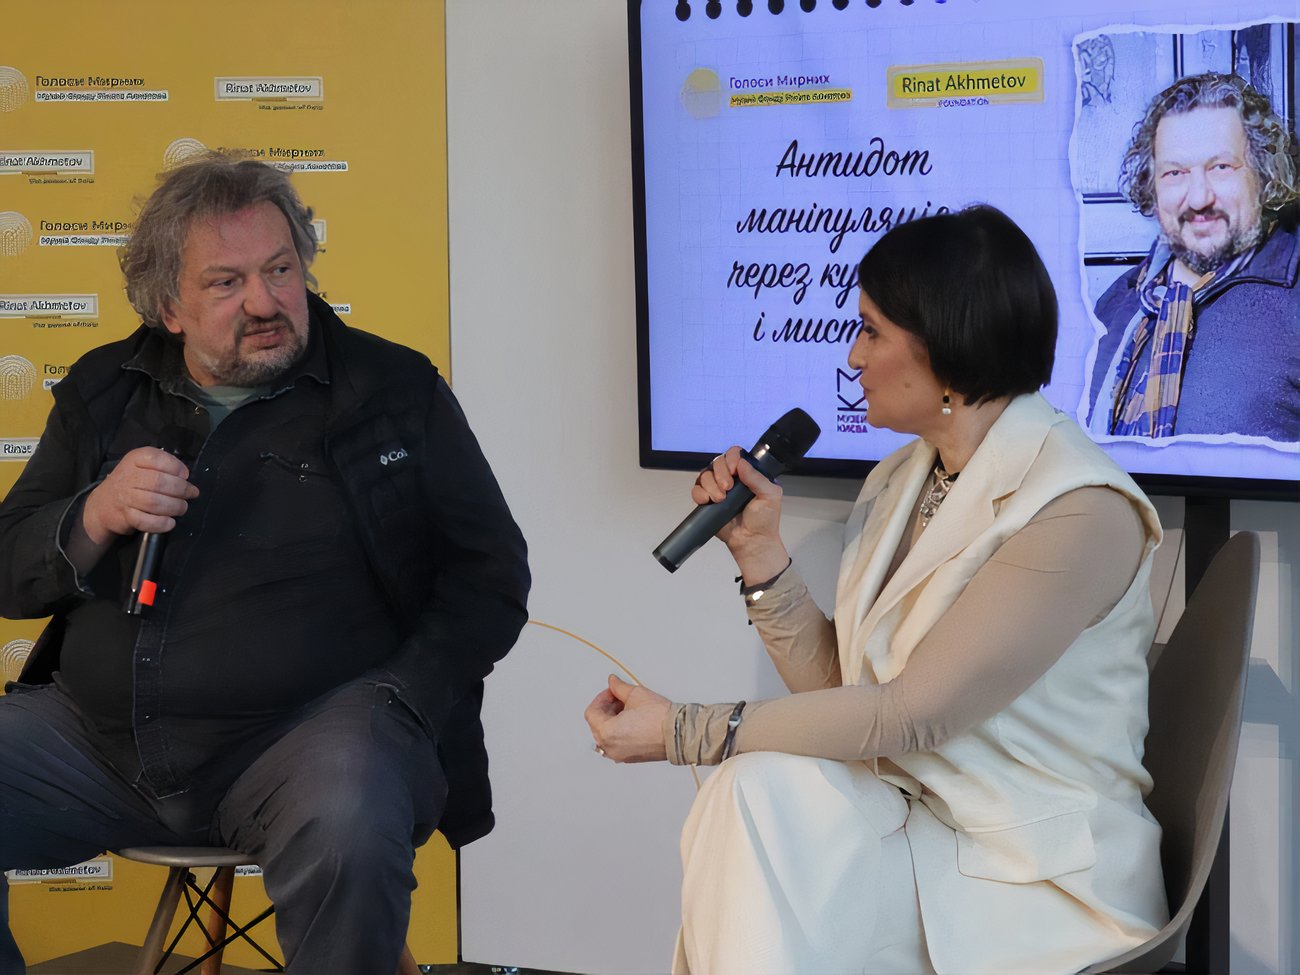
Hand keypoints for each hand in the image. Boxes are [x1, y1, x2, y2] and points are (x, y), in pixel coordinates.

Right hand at [80, 447, 198, 545]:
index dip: (175, 467)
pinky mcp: (125, 516)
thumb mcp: (142, 465)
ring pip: (154, 502)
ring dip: (174, 507)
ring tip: (182, 508)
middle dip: (181, 489)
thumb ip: (163, 465)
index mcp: (134, 459)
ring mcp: (125, 497)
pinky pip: (145, 521)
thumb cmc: (130, 483)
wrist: (102, 505)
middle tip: (191, 494)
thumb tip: (185, 475)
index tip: (185, 476)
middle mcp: (128, 476)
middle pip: (159, 482)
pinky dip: (161, 523)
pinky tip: (170, 522)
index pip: (156, 458)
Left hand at [585, 674, 670, 762]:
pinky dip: (619, 732)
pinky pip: (617, 743)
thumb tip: (613, 683)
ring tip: (628, 709)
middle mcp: (610, 747)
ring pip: (607, 735)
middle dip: (606, 709)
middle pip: (597, 724)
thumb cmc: (659, 718)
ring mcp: (620, 755)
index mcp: (606, 733)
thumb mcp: (636, 694)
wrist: (678, 733)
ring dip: (612, 720)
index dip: (601, 698)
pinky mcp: (631, 758)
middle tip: (619, 698)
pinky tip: (632, 721)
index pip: (592, 713)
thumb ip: (619, 688)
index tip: (611, 691)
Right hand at [691, 445, 788, 582]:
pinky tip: (708, 501)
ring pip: (705, 475)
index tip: (734, 469)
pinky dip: (700, 494)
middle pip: (717, 462)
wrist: (752, 542)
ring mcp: (718, 490)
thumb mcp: (770, 496)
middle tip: (728, 488)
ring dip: (711, 485)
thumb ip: (757, 478)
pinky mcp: (708, 502)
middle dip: (720, 473)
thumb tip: (741, 463)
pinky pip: (696, 490)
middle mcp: (732, 479)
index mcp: (748, 474)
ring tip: (720, 499)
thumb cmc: (765, 520)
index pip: (735, 455)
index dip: (731, 458)